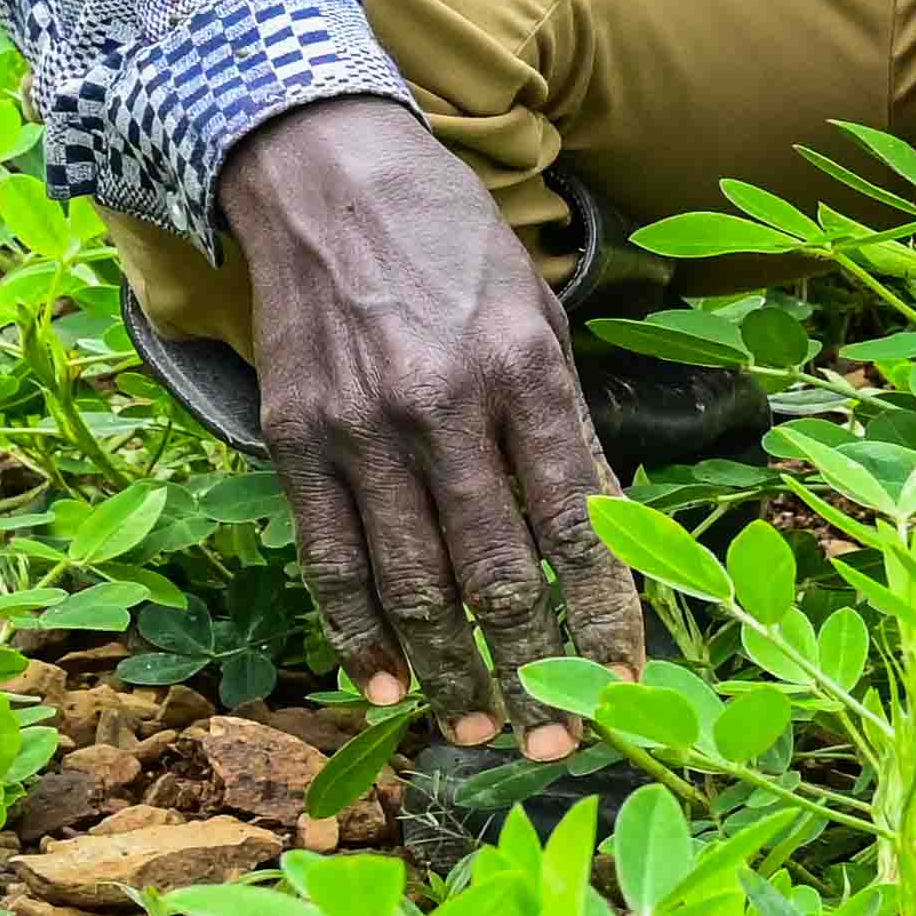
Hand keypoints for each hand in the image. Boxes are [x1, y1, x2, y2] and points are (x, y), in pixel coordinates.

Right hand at [214, 96, 646, 744]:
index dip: (602, 619)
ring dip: (448, 671)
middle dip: (530, 670)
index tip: (619, 687)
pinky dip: (357, 632)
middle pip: (494, 572)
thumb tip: (596, 538)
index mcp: (524, 369)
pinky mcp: (295, 437)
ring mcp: (361, 426)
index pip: (578, 524)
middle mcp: (444, 404)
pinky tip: (384, 682)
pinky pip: (330, 559)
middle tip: (550, 741)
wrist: (324, 173)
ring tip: (477, 726)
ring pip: (411, 584)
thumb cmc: (451, 244)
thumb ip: (561, 422)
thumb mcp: (535, 313)